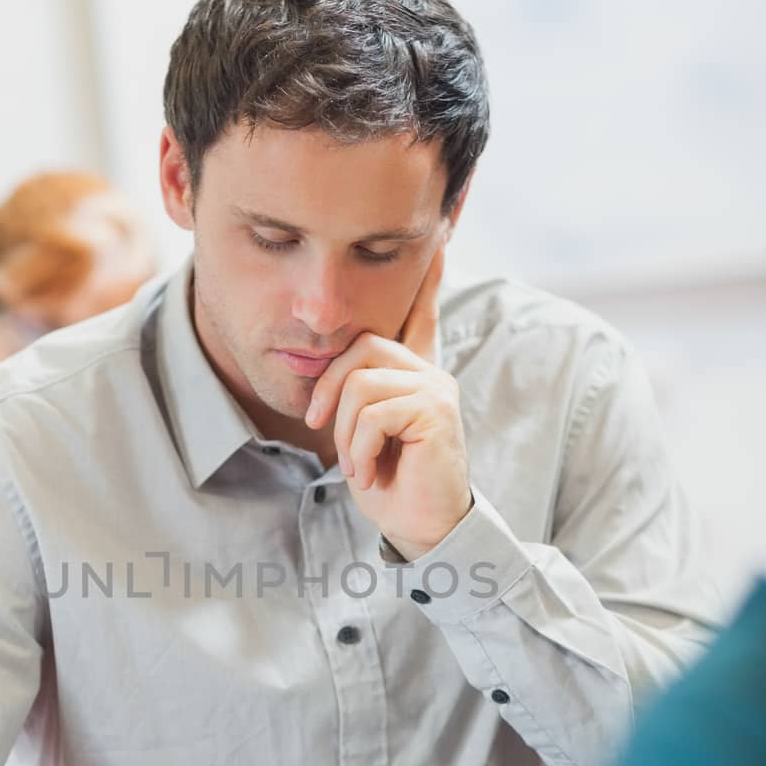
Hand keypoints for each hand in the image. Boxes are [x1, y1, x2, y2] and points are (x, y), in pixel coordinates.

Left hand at [304, 248, 471, 559]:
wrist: (419, 528)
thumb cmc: (390, 485)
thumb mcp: (361, 433)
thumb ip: (356, 396)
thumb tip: (336, 363)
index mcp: (413, 374)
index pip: (421, 314)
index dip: (428, 279)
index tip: (442, 237)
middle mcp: (429, 373)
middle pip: (360, 348)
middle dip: (329, 390)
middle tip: (322, 430)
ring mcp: (436, 389)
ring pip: (359, 384)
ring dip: (345, 433)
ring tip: (357, 464)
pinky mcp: (436, 412)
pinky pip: (372, 413)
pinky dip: (360, 449)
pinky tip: (371, 473)